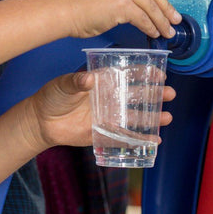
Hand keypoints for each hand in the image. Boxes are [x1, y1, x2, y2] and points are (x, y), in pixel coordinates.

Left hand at [31, 70, 175, 148]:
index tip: (159, 73)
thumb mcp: (63, 85)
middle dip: (154, 94)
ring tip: (167, 117)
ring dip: (152, 117)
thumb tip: (89, 79)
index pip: (127, 75)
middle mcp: (109, 98)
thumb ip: (77, 82)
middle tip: (170, 93)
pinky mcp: (104, 134)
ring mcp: (108, 116)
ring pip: (135, 116)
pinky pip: (125, 138)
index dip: (144, 73)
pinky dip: (140, 139)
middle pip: (137, 95)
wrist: (41, 122)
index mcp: (102, 82)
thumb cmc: (52, 97)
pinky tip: (155, 140)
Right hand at [59, 0, 179, 41]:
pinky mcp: (121, 4)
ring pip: (152, 5)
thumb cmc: (75, 0)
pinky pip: (144, 18)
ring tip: (167, 31)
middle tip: (174, 18)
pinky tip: (152, 33)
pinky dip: (151, 27)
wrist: (61, 10)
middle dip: (166, 7)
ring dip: (161, 21)